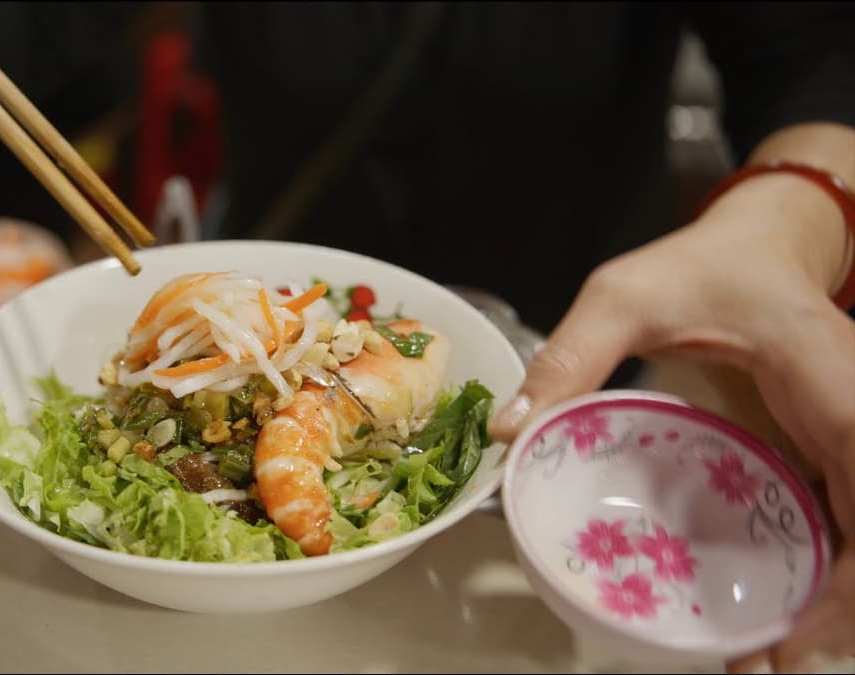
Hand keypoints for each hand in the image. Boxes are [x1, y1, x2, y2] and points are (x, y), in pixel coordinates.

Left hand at [488, 169, 854, 672]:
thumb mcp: (626, 295)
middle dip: (837, 610)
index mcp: (829, 377)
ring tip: (762, 654)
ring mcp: (852, 436)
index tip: (795, 628)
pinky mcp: (835, 452)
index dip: (851, 573)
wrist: (757, 246)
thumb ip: (571, 353)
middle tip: (764, 661)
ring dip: (829, 602)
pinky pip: (844, 522)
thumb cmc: (704, 266)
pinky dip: (821, 573)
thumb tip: (513, 430)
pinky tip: (771, 607)